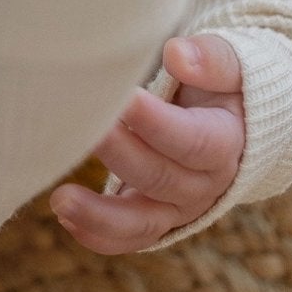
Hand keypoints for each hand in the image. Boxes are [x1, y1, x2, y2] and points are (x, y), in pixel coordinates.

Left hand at [49, 34, 244, 252]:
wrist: (232, 124)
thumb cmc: (219, 84)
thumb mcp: (231, 65)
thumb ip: (211, 59)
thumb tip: (177, 54)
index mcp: (227, 142)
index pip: (192, 140)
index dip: (156, 123)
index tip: (122, 98)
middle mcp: (206, 184)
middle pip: (159, 176)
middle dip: (117, 153)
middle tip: (81, 128)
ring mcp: (181, 207)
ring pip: (142, 221)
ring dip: (100, 214)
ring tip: (60, 199)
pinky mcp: (157, 219)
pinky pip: (129, 237)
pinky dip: (98, 234)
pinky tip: (65, 217)